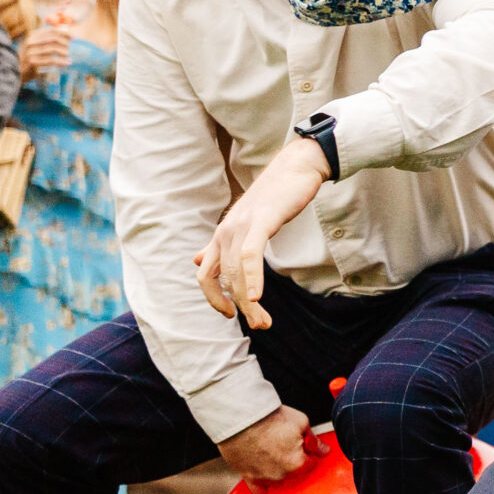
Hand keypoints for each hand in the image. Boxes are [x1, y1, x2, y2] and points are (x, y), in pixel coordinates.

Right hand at [20, 22, 74, 80]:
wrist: (16, 72)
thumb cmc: (30, 59)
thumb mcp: (36, 47)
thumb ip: (48, 40)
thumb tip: (65, 30)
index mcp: (32, 36)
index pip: (51, 30)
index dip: (64, 33)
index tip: (73, 37)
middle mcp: (30, 42)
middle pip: (53, 38)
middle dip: (65, 42)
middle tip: (74, 47)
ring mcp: (30, 51)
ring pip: (52, 48)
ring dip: (64, 52)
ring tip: (70, 56)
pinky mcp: (32, 62)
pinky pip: (50, 60)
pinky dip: (61, 61)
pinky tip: (67, 63)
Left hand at [194, 138, 329, 330]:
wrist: (297, 167)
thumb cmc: (277, 195)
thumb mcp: (247, 222)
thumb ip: (221, 244)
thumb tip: (196, 260)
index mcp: (222, 235)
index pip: (205, 275)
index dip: (213, 299)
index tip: (232, 315)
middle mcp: (225, 233)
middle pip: (223, 280)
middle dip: (238, 307)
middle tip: (260, 326)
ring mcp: (241, 226)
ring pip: (237, 273)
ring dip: (249, 302)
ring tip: (265, 322)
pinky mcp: (260, 221)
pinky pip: (250, 256)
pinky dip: (252, 278)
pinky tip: (257, 298)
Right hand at [216, 407, 324, 484]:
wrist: (240, 417)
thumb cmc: (270, 418)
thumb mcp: (301, 423)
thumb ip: (315, 441)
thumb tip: (324, 451)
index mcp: (297, 464)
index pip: (311, 464)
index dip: (308, 452)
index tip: (303, 444)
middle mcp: (281, 476)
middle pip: (295, 473)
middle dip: (295, 460)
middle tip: (285, 443)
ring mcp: (263, 479)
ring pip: (279, 480)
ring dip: (280, 471)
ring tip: (272, 451)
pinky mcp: (247, 477)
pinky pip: (260, 489)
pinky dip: (264, 482)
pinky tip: (264, 469)